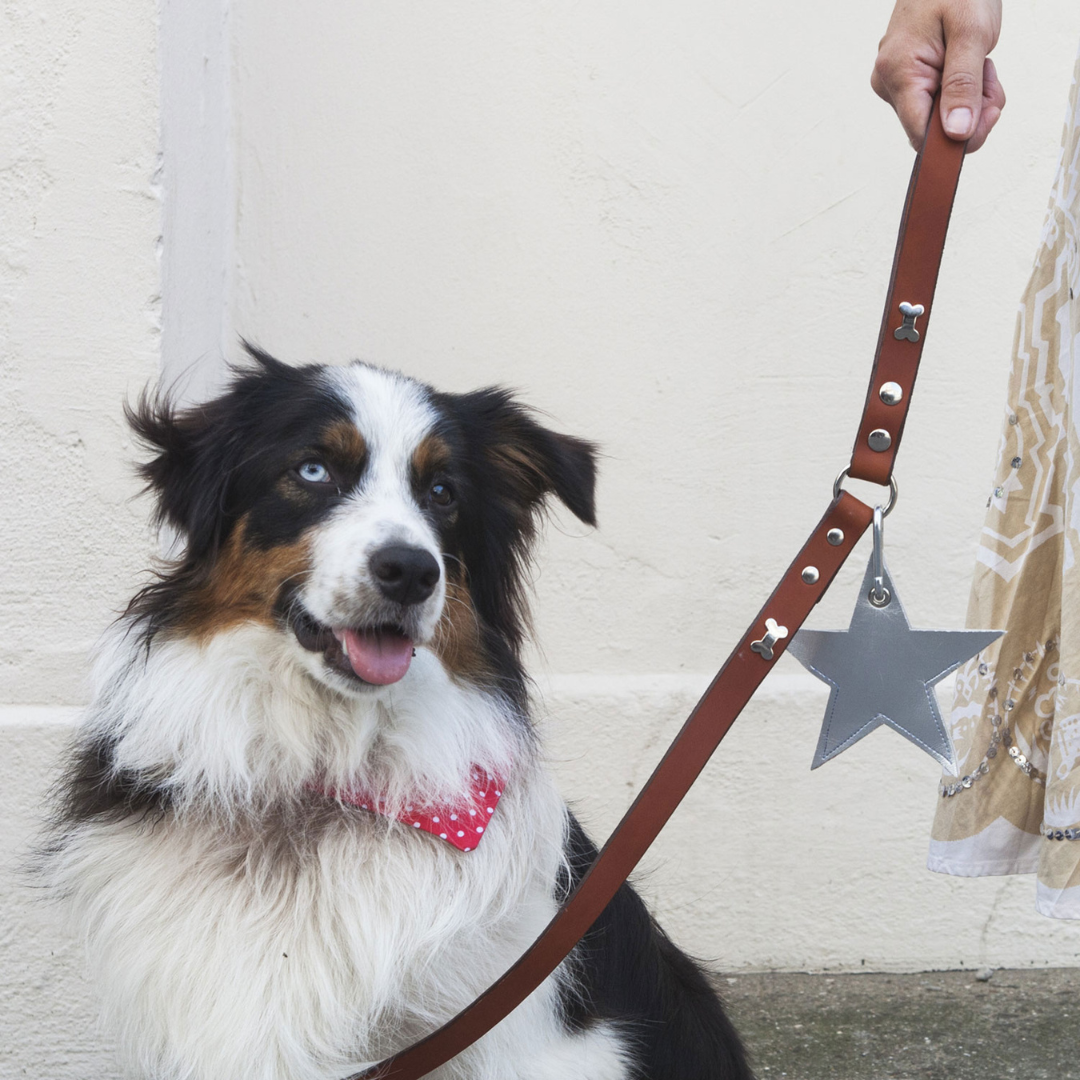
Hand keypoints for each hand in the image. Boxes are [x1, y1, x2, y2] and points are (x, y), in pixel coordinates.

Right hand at [871, 0, 1004, 151]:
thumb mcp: (972, 34)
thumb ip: (964, 86)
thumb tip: (957, 133)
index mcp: (898, 73)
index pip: (920, 134)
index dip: (955, 138)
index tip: (985, 120)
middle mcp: (888, 83)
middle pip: (931, 128)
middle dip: (970, 112)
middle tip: (990, 78)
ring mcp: (895, 82)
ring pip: (936, 117)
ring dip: (969, 100)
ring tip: (981, 64)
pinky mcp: (906, 79)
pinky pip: (935, 102)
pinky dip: (960, 91)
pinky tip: (969, 66)